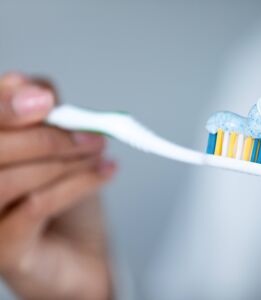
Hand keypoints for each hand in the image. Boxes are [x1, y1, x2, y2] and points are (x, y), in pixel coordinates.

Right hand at [0, 73, 115, 299]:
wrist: (79, 256)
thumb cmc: (64, 204)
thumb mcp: (56, 151)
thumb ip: (42, 120)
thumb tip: (36, 89)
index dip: (6, 104)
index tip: (46, 99)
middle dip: (48, 135)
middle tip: (92, 133)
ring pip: (11, 178)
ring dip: (66, 160)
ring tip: (100, 153)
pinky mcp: (4, 249)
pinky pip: (38, 205)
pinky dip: (79, 183)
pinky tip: (106, 172)